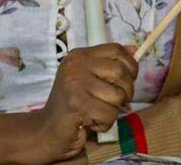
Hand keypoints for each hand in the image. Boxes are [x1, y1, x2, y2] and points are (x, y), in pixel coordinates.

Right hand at [32, 44, 137, 161]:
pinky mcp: (77, 105)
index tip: (127, 80)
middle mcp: (75, 66)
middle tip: (115, 102)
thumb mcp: (89, 78)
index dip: (130, 66)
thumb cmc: (71, 105)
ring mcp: (75, 84)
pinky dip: (105, 124)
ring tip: (96, 112)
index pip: (116, 49)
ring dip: (113, 111)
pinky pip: (109, 114)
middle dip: (126, 92)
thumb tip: (133, 49)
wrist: (47, 130)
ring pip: (118, 96)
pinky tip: (90, 122)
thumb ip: (109, 64)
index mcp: (79, 56)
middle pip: (120, 72)